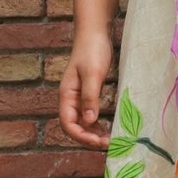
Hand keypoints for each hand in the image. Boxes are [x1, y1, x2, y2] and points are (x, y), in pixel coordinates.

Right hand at [58, 28, 113, 149]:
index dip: (81, 137)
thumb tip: (89, 121)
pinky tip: (109, 129)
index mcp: (67, 95)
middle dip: (89, 138)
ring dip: (94, 134)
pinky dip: (98, 125)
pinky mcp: (89, 94)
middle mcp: (71, 99)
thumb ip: (90, 97)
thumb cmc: (92, 50)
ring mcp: (80, 97)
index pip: (68, 124)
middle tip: (109, 144)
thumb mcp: (92, 74)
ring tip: (111, 140)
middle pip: (75, 127)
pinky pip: (91, 115)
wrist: (95, 33)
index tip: (98, 142)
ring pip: (83, 123)